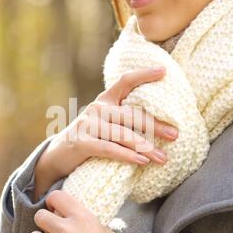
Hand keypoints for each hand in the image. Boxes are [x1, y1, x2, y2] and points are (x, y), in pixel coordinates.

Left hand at [28, 190, 122, 232]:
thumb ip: (86, 222)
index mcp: (81, 217)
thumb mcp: (103, 230)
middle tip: (51, 228)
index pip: (56, 196)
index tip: (54, 207)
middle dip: (44, 222)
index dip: (53, 201)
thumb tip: (74, 218)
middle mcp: (66, 231)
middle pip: (40, 216)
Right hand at [34, 67, 178, 200]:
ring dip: (145, 147)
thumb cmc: (89, 139)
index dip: (144, 75)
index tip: (164, 71)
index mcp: (105, 100)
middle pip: (131, 114)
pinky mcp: (82, 142)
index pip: (125, 81)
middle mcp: (97, 108)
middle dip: (155, 125)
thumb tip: (160, 125)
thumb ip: (122, 119)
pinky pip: (109, 149)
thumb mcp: (105, 124)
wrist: (57, 156)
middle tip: (175, 134)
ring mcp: (88, 125)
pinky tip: (142, 162)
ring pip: (123, 134)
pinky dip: (127, 156)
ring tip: (163, 158)